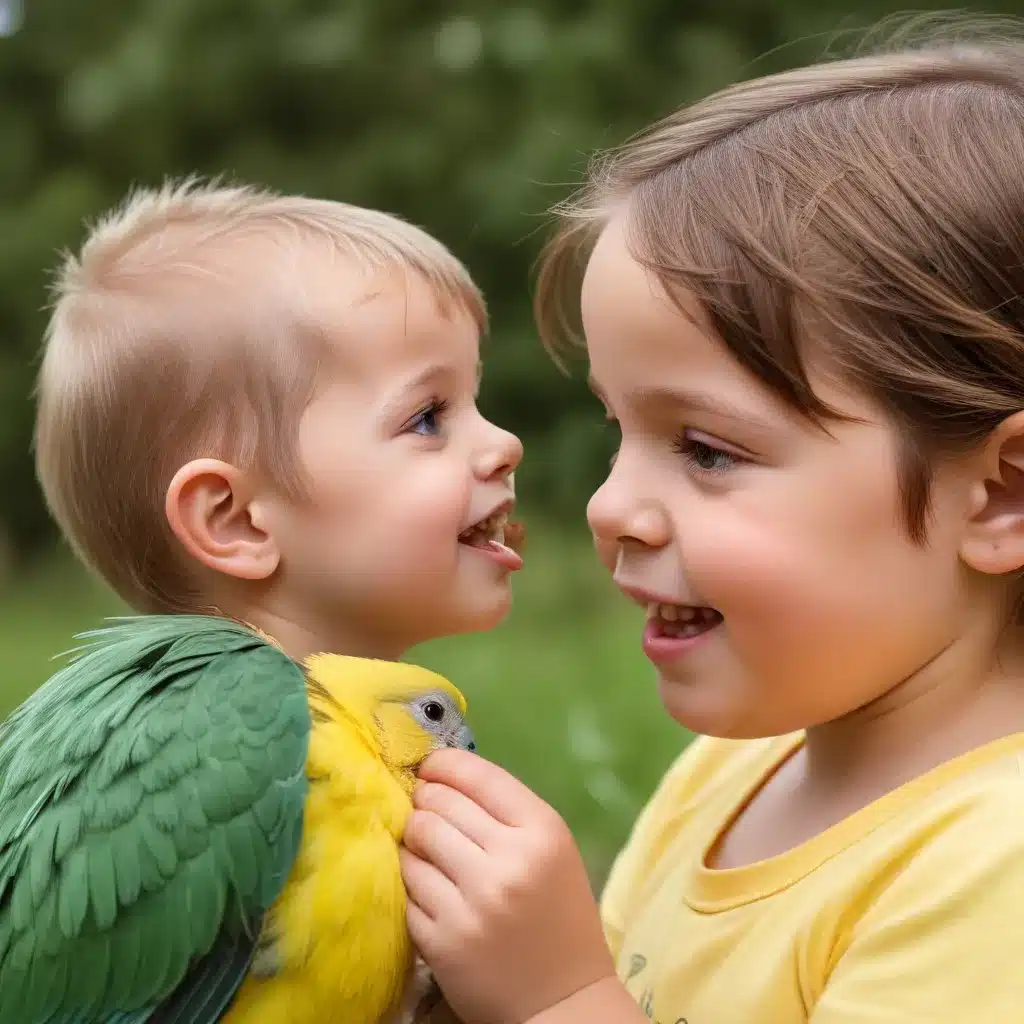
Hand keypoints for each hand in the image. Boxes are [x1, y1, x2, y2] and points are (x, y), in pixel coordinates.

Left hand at [400, 750, 616, 1023]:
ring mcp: (472, 904)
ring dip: (414, 840)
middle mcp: (508, 863)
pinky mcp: (443, 940)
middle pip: (438, 805)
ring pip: (416, 841)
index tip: (431, 768)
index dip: (444, 765)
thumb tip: (442, 775)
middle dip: (425, 801)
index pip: (477, 775)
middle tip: (426, 809)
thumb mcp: (552, 849)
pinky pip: (407, 888)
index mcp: (542, 832)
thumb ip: (505, 811)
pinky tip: (428, 887)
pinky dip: (412, 882)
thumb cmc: (558, 912)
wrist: (564, 1000)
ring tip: (426, 848)